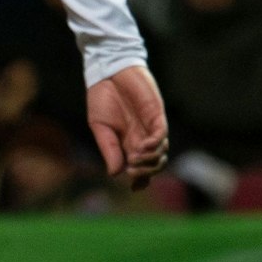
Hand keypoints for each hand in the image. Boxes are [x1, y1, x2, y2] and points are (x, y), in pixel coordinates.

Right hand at [86, 64, 168, 190]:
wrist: (108, 74)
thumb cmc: (102, 99)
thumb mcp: (100, 128)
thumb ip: (109, 149)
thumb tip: (115, 174)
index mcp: (128, 144)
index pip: (140, 167)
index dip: (140, 180)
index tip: (133, 187)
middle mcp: (142, 138)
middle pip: (154, 164)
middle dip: (146, 172)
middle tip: (132, 170)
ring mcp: (151, 127)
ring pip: (161, 151)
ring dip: (150, 160)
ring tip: (134, 158)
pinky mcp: (156, 114)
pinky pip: (161, 134)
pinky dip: (155, 144)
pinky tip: (142, 146)